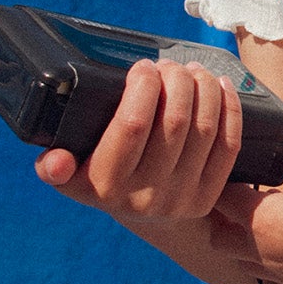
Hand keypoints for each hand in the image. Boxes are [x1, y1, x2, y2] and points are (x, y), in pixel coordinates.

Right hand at [35, 58, 242, 225]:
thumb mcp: (71, 177)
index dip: (143, 87)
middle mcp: (146, 196)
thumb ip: (55, 167)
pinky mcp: (208, 195)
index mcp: (106, 186)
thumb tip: (53, 161)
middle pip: (174, 123)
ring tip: (193, 69)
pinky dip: (229, 109)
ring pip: (204, 130)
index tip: (143, 66)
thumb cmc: (103, 180)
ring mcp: (181, 198)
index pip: (132, 126)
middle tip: (169, 64)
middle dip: (176, 80)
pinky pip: (228, 146)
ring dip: (203, 89)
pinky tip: (220, 85)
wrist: (146, 219)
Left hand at [209, 141, 282, 283]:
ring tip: (265, 226)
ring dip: (244, 245)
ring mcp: (279, 275)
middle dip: (221, 220)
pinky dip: (271, 263)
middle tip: (239, 202)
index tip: (230, 175)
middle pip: (218, 239)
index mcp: (260, 219)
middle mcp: (260, 251)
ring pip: (242, 263)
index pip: (220, 199)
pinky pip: (271, 277)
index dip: (221, 184)